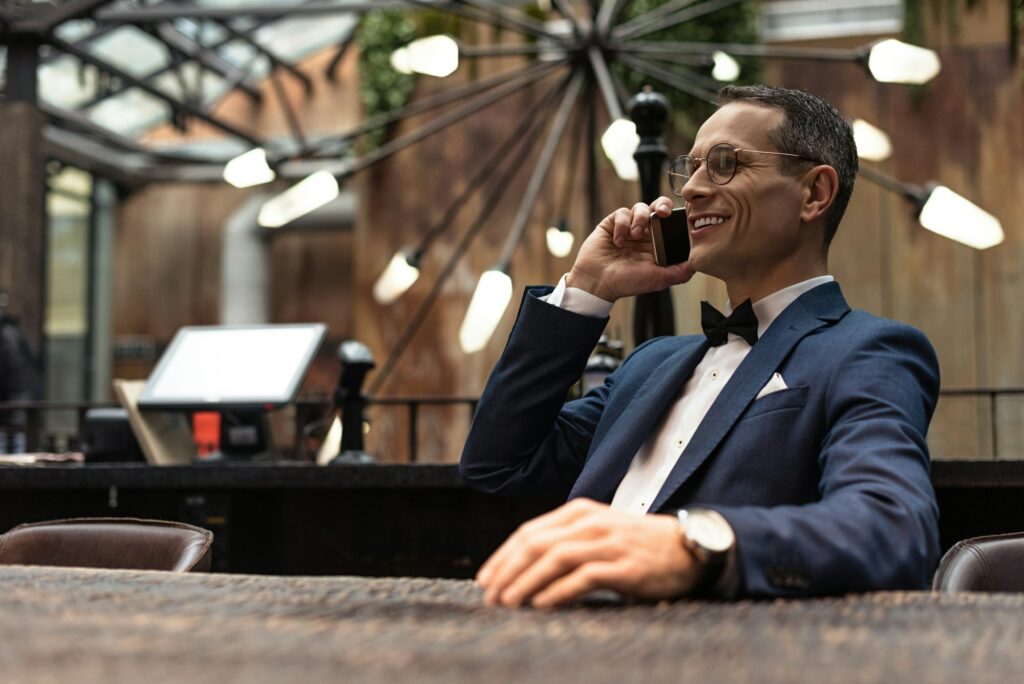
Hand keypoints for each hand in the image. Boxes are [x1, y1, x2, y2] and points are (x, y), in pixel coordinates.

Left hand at [476, 499, 701, 608]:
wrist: (688, 548)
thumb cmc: (637, 545)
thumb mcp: (597, 532)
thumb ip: (565, 540)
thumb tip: (523, 566)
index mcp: (579, 512)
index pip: (529, 532)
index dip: (503, 556)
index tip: (485, 579)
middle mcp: (591, 523)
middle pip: (536, 544)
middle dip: (507, 570)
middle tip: (489, 595)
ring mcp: (608, 543)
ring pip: (555, 558)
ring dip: (526, 581)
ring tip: (508, 602)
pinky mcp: (624, 567)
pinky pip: (583, 577)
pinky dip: (558, 591)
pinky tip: (541, 604)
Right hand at [567, 197, 694, 302]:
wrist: (596, 282)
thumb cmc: (627, 283)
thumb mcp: (658, 279)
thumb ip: (680, 272)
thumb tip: (698, 263)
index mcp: (657, 244)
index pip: (671, 223)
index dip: (677, 217)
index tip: (680, 218)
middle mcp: (644, 233)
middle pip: (658, 207)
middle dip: (663, 205)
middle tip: (662, 213)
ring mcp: (628, 227)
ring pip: (641, 207)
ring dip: (640, 218)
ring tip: (635, 235)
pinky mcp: (612, 223)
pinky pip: (622, 213)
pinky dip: (622, 225)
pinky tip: (618, 241)